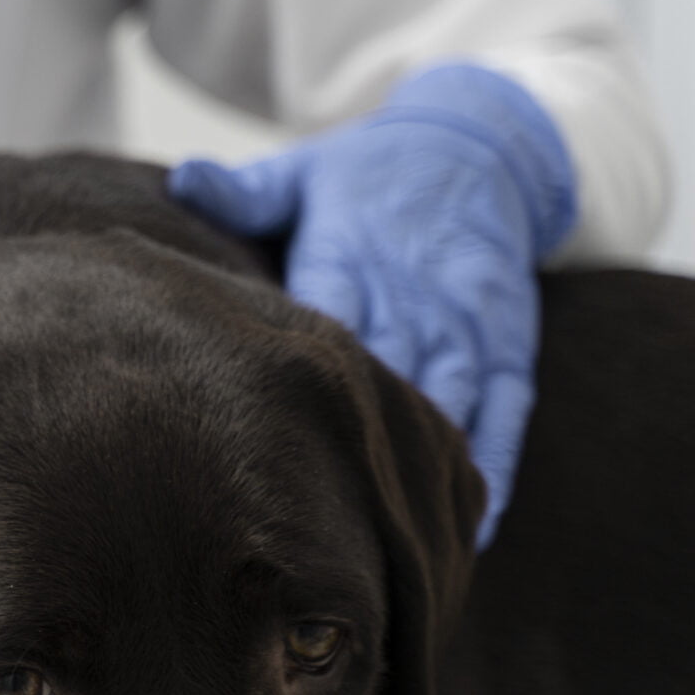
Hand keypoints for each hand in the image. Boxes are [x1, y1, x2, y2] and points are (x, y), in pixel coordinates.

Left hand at [168, 63, 577, 548]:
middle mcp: (414, 298)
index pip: (323, 335)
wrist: (477, 146)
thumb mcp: (304, 174)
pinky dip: (491, 464)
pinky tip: (472, 525)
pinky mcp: (509, 342)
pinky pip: (507, 412)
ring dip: (418, 472)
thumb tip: (185, 178)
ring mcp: (467, 325)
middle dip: (350, 450)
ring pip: (447, 403)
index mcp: (352, 260)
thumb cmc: (366, 178)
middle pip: (383, 382)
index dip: (300, 395)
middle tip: (317, 529)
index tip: (266, 454)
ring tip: (386, 547)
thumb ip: (247, 192)